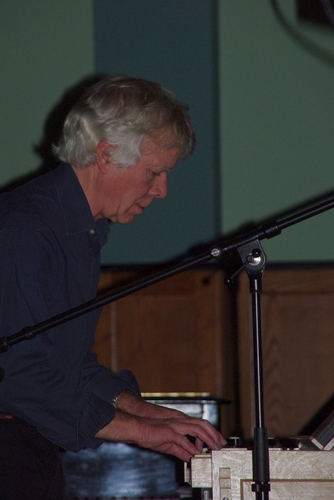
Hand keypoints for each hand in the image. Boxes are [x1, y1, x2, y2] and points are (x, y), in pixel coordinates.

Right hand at [95, 391, 225, 460]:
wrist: (138, 428)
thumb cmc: (152, 434)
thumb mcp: (170, 444)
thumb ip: (181, 450)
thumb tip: (191, 458)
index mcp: (182, 423)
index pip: (201, 425)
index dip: (212, 432)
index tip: (218, 442)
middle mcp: (181, 421)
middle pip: (203, 424)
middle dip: (214, 434)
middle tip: (220, 445)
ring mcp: (175, 425)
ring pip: (197, 429)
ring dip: (207, 439)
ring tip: (212, 448)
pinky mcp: (169, 432)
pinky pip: (182, 439)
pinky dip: (190, 447)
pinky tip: (194, 453)